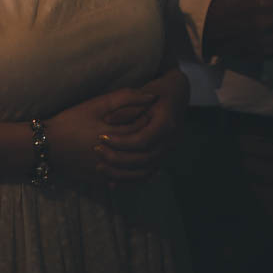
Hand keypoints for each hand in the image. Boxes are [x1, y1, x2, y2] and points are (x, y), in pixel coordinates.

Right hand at [43, 71, 186, 187]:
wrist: (46, 147)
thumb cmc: (70, 121)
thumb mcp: (95, 105)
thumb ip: (124, 98)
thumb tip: (151, 97)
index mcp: (115, 134)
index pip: (144, 128)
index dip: (153, 120)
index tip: (158, 113)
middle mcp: (114, 156)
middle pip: (144, 150)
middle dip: (155, 142)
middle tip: (162, 134)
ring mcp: (108, 170)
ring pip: (139, 171)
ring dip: (150, 163)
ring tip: (157, 155)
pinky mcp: (100, 180)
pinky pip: (125, 182)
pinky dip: (137, 177)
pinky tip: (144, 171)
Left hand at [92, 69, 188, 184]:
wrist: (176, 95)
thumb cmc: (157, 91)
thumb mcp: (142, 92)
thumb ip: (126, 107)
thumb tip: (108, 121)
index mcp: (166, 124)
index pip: (143, 140)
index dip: (121, 142)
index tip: (101, 138)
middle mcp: (171, 140)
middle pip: (144, 158)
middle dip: (118, 159)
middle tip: (97, 152)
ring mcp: (169, 150)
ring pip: (146, 169)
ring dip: (122, 173)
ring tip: (100, 168)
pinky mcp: (163, 156)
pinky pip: (147, 172)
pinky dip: (130, 178)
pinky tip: (112, 180)